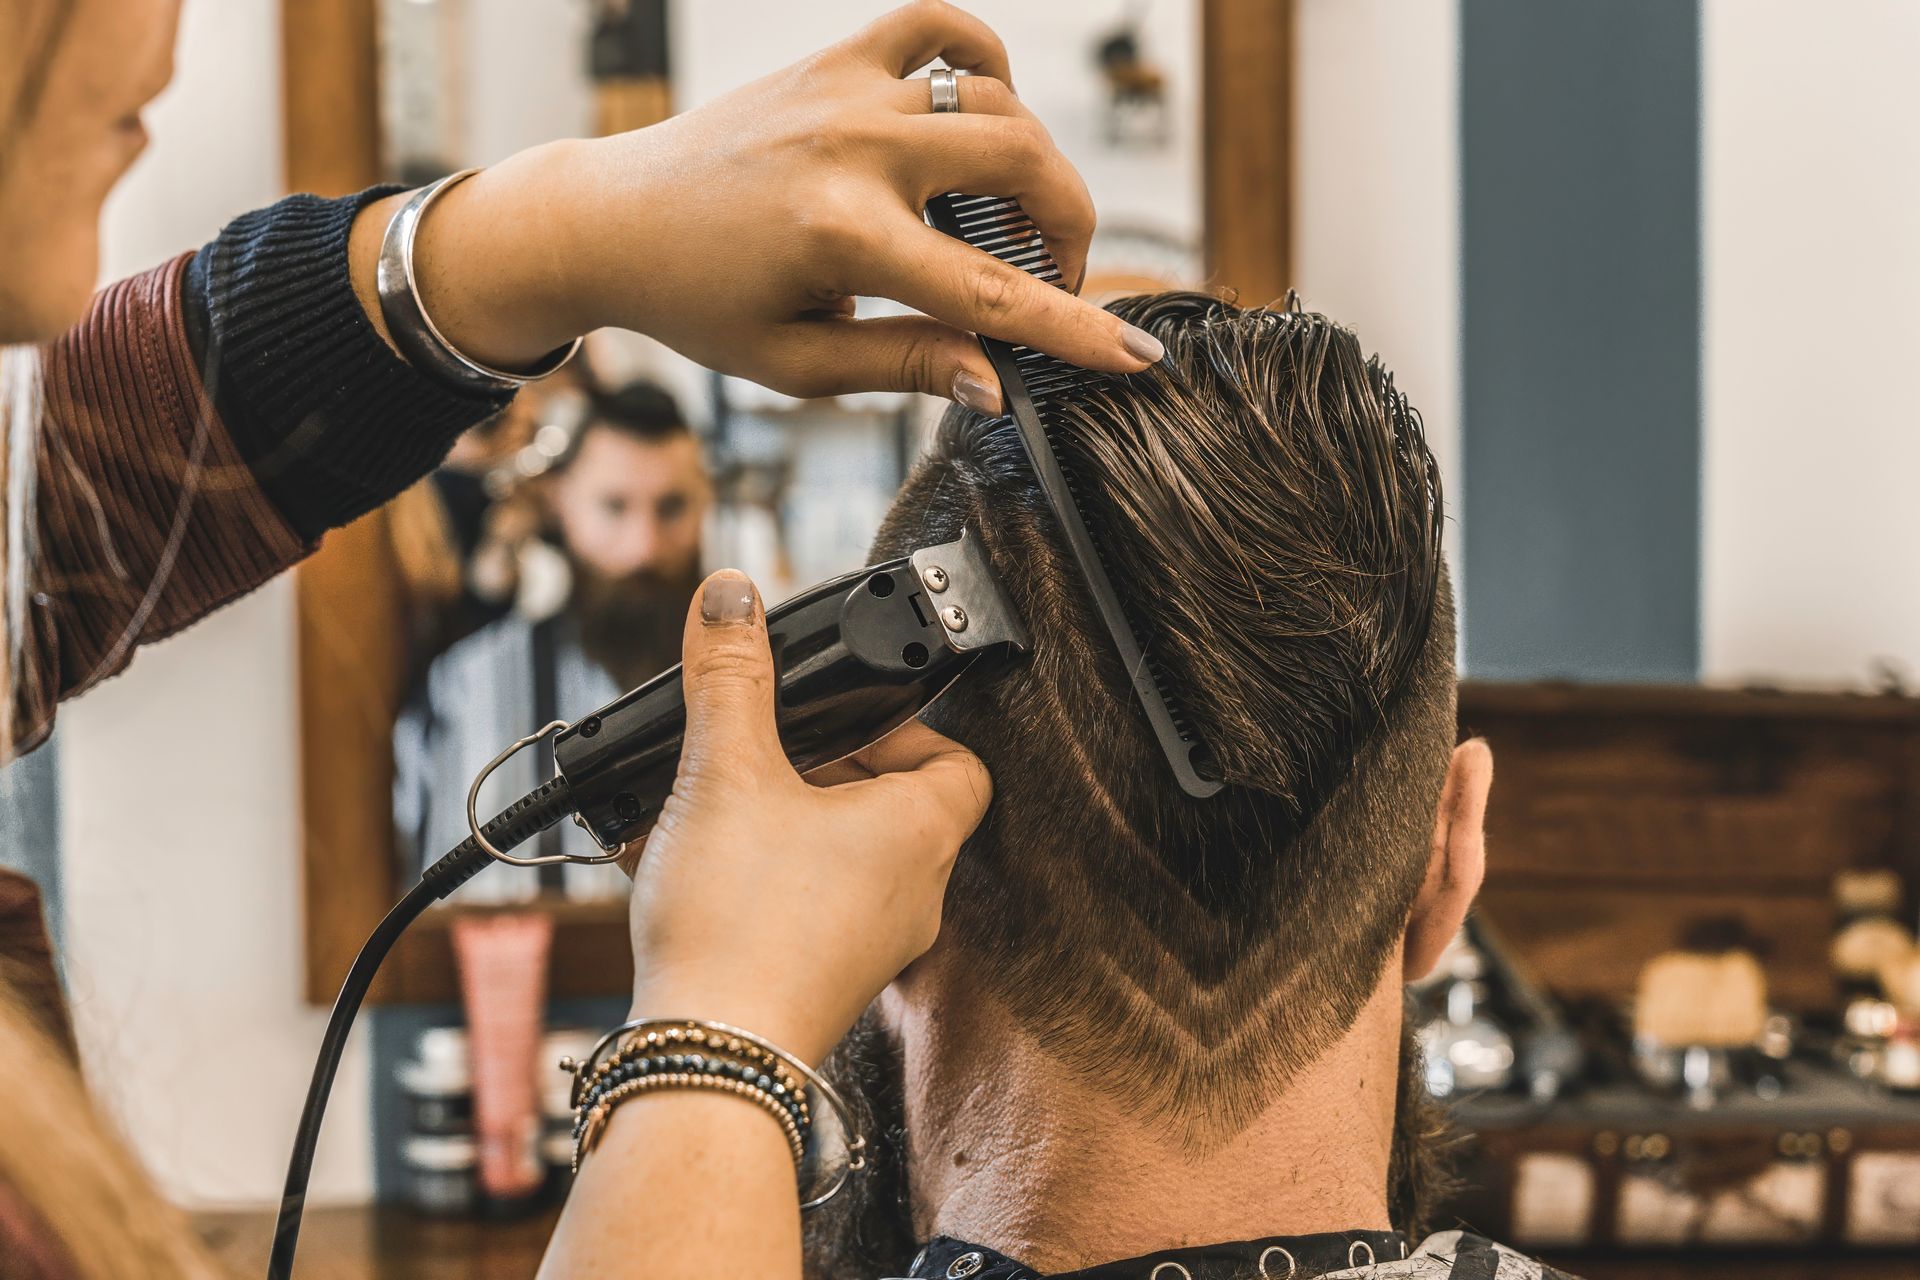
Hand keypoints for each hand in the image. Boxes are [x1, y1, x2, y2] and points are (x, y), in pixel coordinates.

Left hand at [355, 2, 1162, 411]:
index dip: (1076, 328)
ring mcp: (847, 89)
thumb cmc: (697, 304)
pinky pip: (941, 28)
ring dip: (1033, 162)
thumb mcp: (798, 364)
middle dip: (1069, 228)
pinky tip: (985, 114)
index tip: (1137, 353)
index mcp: (841, 235)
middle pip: (1022, 165)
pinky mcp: (835, 58)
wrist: (610, 221)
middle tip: (1054, 280)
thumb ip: (906, 364)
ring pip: (998, 99)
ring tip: (1009, 222)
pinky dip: (985, 62)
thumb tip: (997, 382)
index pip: (990, 291)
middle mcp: (853, 147)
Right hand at [623, 569, 990, 1065]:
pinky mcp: (825, 983)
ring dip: (784, 822)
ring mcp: (874, 947)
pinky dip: (761, 877)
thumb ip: (729, 677)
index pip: (956, 759)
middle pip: (893, 804)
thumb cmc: (738, 924)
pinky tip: (689, 867)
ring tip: (714, 807)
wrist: (706, 1059)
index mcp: (918, 832)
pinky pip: (807, 908)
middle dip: (821, 769)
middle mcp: (914, 894)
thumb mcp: (725, 772)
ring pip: (842, 858)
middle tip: (760, 752)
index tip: (836, 715)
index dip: (904, 725)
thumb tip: (732, 598)